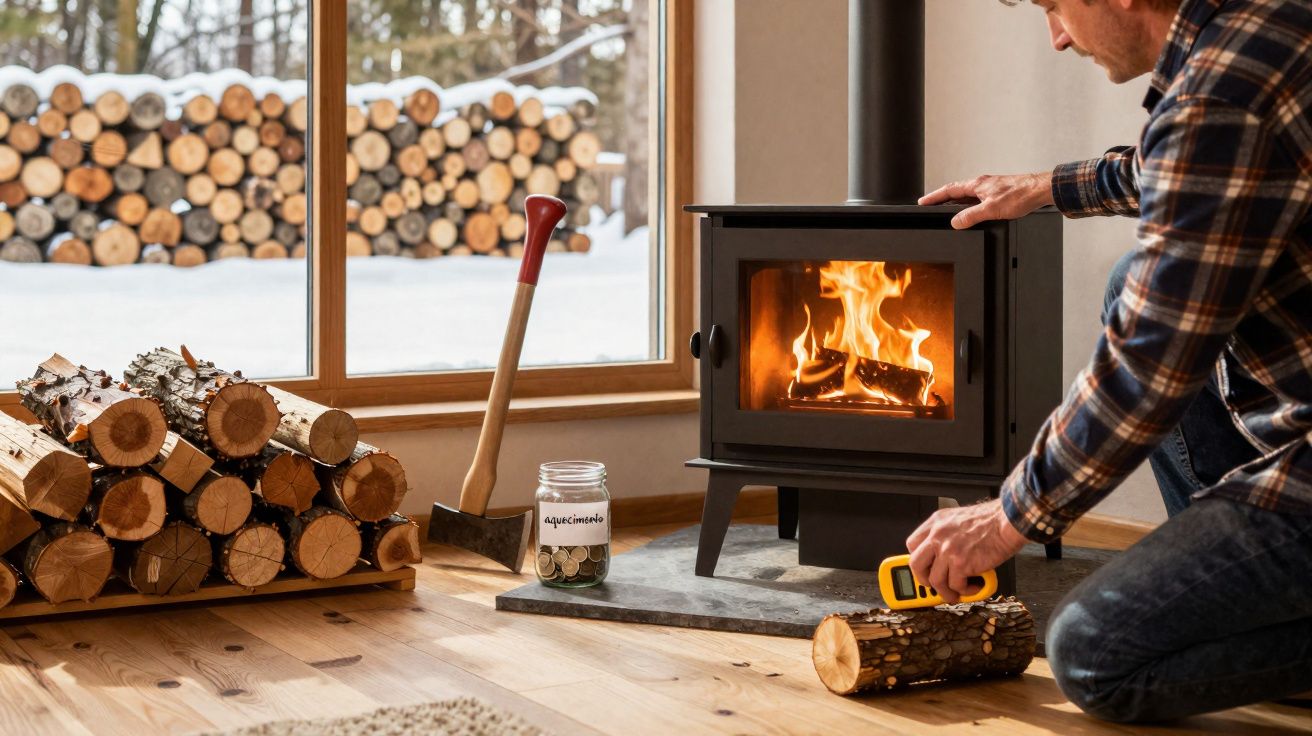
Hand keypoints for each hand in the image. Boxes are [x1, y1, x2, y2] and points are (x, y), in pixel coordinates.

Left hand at [906, 499, 1027, 603]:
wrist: (1006, 522)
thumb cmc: (989, 520)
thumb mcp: (958, 518)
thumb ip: (946, 533)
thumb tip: (942, 555)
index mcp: (935, 522)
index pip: (912, 544)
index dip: (919, 560)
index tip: (925, 568)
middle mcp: (937, 536)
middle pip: (916, 564)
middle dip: (924, 579)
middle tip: (934, 584)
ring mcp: (947, 550)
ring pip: (935, 580)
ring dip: (946, 591)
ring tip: (956, 592)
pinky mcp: (961, 564)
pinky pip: (956, 585)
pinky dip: (965, 590)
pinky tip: (973, 586)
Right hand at [918, 172, 1054, 229]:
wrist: (1040, 191)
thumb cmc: (1020, 195)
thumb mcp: (991, 209)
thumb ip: (971, 216)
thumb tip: (956, 222)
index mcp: (977, 184)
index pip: (949, 190)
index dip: (934, 196)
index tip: (923, 201)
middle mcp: (982, 184)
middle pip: (957, 192)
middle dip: (943, 200)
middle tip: (931, 207)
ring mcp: (991, 188)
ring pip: (968, 197)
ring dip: (957, 204)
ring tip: (949, 213)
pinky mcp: (999, 194)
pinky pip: (978, 200)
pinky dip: (971, 207)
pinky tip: (974, 214)